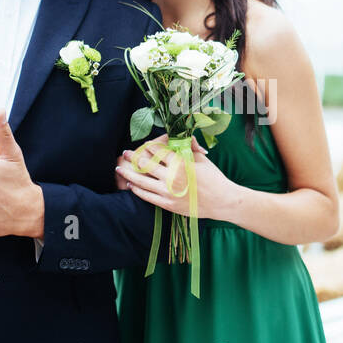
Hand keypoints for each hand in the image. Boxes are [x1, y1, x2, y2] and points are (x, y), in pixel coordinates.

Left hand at [116, 133, 235, 219]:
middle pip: (145, 164)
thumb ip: (187, 147)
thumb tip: (178, 138)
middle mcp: (171, 178)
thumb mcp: (201, 158)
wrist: (222, 201)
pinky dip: (137, 190)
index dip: (149, 146)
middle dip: (133, 157)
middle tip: (125, 153)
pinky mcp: (168, 205)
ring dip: (128, 174)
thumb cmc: (214, 178)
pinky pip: (147, 196)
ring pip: (141, 181)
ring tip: (120, 169)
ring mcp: (168, 193)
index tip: (144, 144)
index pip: (157, 151)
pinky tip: (131, 185)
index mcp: (179, 164)